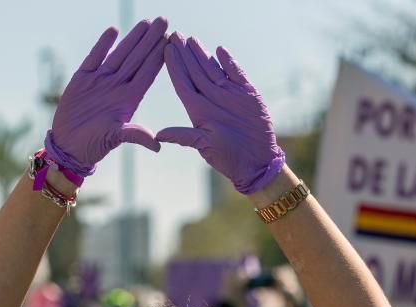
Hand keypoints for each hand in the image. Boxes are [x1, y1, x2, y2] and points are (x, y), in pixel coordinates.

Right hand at [48, 17, 168, 173]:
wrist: (68, 146)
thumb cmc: (93, 145)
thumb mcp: (116, 139)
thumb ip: (134, 135)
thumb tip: (157, 145)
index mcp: (129, 99)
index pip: (148, 72)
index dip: (160, 55)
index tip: (172, 39)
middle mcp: (117, 86)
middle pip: (137, 58)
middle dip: (150, 40)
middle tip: (164, 20)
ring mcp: (100, 80)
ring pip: (120, 54)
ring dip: (132, 38)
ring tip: (146, 22)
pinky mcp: (82, 78)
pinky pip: (94, 57)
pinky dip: (103, 44)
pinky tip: (113, 30)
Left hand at [155, 33, 284, 193]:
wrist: (256, 161)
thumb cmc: (228, 157)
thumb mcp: (203, 146)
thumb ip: (184, 136)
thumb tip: (159, 136)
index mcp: (198, 111)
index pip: (183, 84)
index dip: (174, 67)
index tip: (165, 51)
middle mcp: (211, 100)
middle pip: (195, 72)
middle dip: (184, 55)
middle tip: (174, 36)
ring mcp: (229, 95)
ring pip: (213, 70)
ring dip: (203, 55)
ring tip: (192, 40)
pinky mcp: (247, 94)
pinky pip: (237, 74)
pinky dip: (230, 63)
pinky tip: (220, 50)